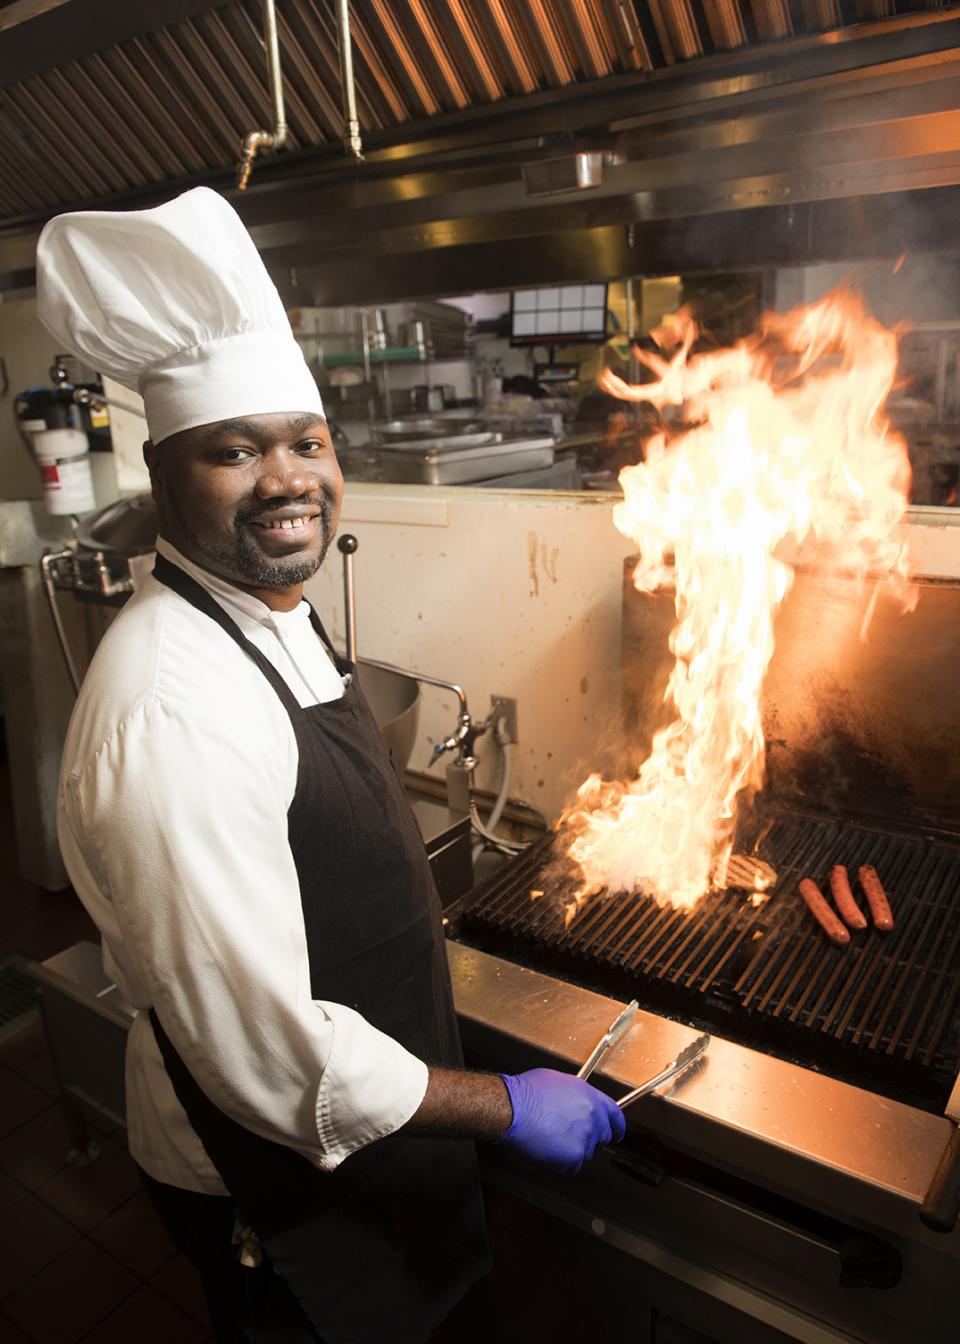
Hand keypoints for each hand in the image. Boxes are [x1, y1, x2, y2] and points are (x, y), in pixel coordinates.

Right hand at [496, 1068, 625, 1172]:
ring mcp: (585, 1138)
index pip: (615, 1115)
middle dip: (589, 1139)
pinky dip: (561, 1163)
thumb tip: (575, 1102)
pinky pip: (572, 1166)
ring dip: (572, 1150)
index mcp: (590, 1096)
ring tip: (552, 1140)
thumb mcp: (557, 1081)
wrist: (513, 1109)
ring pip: (586, 1153)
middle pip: (602, 1137)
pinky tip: (548, 1150)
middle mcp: (592, 1117)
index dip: (617, 1126)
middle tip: (570, 1137)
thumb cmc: (527, 1093)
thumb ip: (575, 1095)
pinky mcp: (574, 1156)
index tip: (617, 1133)